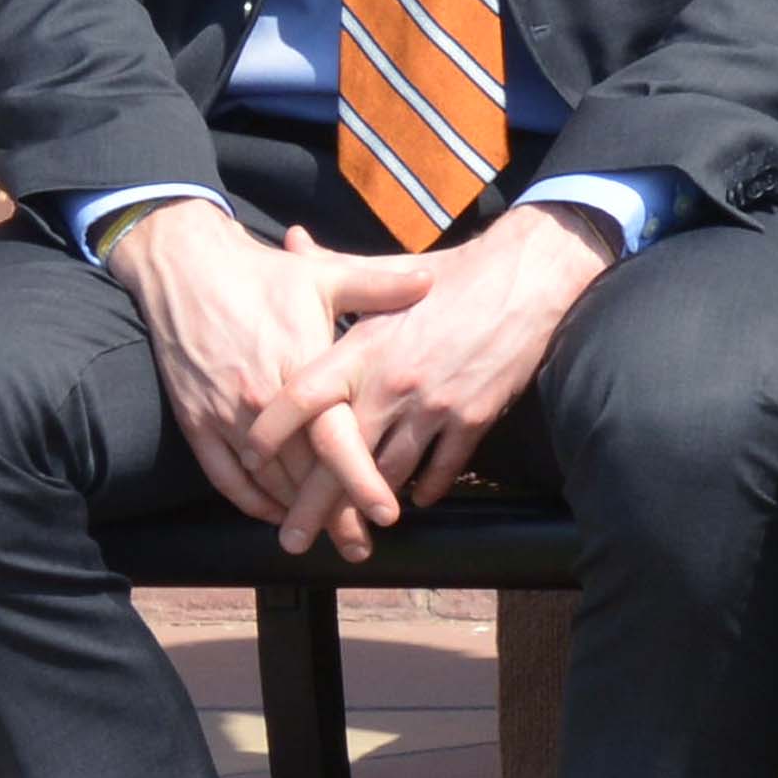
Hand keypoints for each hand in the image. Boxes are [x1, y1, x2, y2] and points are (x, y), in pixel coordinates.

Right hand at [101, 203, 377, 551]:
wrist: (183, 268)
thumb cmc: (260, 274)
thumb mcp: (324, 276)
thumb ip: (380, 286)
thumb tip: (431, 282)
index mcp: (300, 369)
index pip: (336, 439)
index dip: (362, 479)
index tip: (387, 512)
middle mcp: (261, 401)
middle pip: (303, 473)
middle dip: (334, 514)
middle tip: (360, 545)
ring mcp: (224, 414)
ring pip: (266, 480)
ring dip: (295, 512)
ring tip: (326, 537)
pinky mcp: (195, 420)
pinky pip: (223, 475)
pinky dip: (249, 500)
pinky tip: (273, 512)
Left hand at [283, 206, 620, 532]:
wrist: (528, 276)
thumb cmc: (450, 275)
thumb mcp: (385, 270)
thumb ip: (329, 266)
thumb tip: (289, 238)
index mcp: (364, 347)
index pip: (302, 398)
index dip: (271, 433)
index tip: (249, 459)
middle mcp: (393, 382)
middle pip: (340, 457)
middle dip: (312, 505)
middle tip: (289, 539)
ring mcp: (434, 404)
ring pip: (389, 474)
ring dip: (366, 510)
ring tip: (348, 537)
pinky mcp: (474, 417)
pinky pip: (442, 468)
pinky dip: (427, 489)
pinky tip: (415, 500)